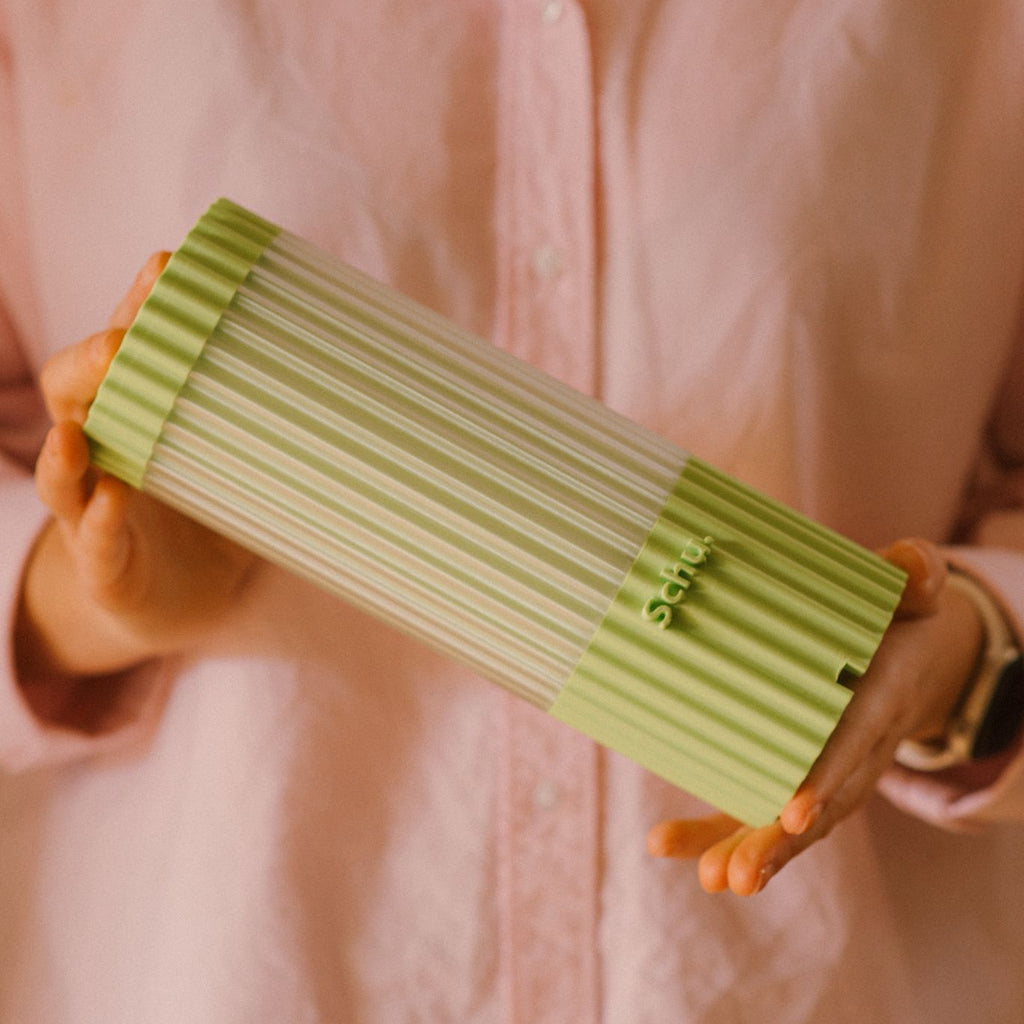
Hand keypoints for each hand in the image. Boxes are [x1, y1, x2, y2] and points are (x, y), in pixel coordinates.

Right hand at [15, 253, 256, 679]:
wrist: (181, 602)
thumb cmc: (210, 516)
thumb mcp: (237, 456)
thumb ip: (271, 415)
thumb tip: (355, 369)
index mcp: (136, 418)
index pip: (126, 352)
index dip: (138, 309)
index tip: (165, 265)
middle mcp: (103, 456)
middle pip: (75, 397)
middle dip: (90, 365)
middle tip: (119, 343)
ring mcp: (95, 513)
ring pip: (64, 474)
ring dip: (66, 448)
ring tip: (78, 427)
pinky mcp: (107, 567)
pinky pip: (94, 543)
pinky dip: (100, 523)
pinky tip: (114, 500)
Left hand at [646, 538, 983, 894]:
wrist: (916, 659)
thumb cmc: (898, 619)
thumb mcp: (912, 589)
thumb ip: (915, 572)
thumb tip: (918, 566)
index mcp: (881, 701)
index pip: (855, 746)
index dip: (828, 780)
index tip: (796, 812)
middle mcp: (856, 752)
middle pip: (822, 808)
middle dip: (778, 844)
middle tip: (738, 876)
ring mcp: (826, 774)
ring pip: (792, 826)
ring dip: (750, 852)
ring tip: (713, 879)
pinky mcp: (793, 779)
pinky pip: (757, 811)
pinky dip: (719, 833)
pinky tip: (669, 845)